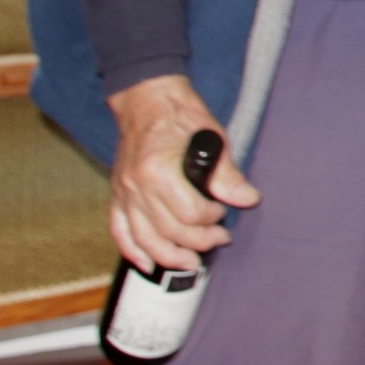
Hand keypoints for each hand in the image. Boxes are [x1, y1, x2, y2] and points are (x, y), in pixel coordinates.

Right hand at [107, 74, 258, 274]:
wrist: (147, 99)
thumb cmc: (180, 115)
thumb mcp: (212, 138)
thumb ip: (228, 175)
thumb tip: (248, 199)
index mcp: (159, 169)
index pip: (191, 213)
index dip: (212, 219)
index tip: (223, 213)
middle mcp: (137, 185)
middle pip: (169, 231)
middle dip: (199, 241)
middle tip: (219, 238)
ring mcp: (123, 192)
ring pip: (145, 239)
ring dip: (170, 256)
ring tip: (192, 262)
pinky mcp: (116, 195)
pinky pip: (120, 231)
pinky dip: (133, 252)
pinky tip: (148, 265)